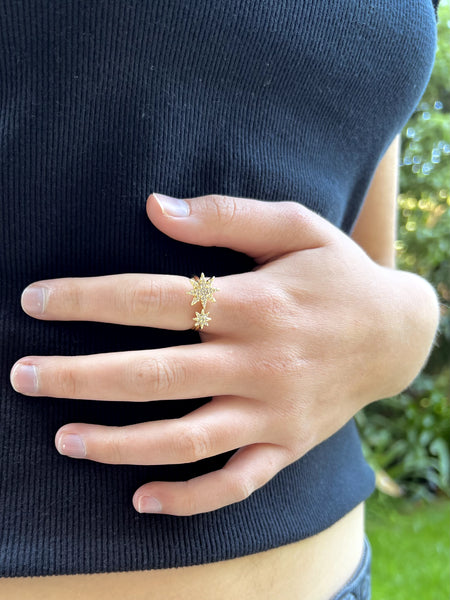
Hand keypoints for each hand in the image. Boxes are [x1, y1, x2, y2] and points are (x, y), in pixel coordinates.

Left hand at [10, 192, 438, 515]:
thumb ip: (226, 216)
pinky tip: (141, 498)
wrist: (398, 335)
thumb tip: (155, 207)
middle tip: (24, 377)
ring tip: (64, 440)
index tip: (35, 301)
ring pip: (185, 438)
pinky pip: (235, 483)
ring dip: (119, 444)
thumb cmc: (340, 274)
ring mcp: (273, 412)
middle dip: (81, 378)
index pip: (153, 298)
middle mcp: (259, 361)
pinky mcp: (287, 446)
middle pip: (155, 374)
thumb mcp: (297, 226)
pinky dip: (189, 498)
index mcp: (255, 301)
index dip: (87, 299)